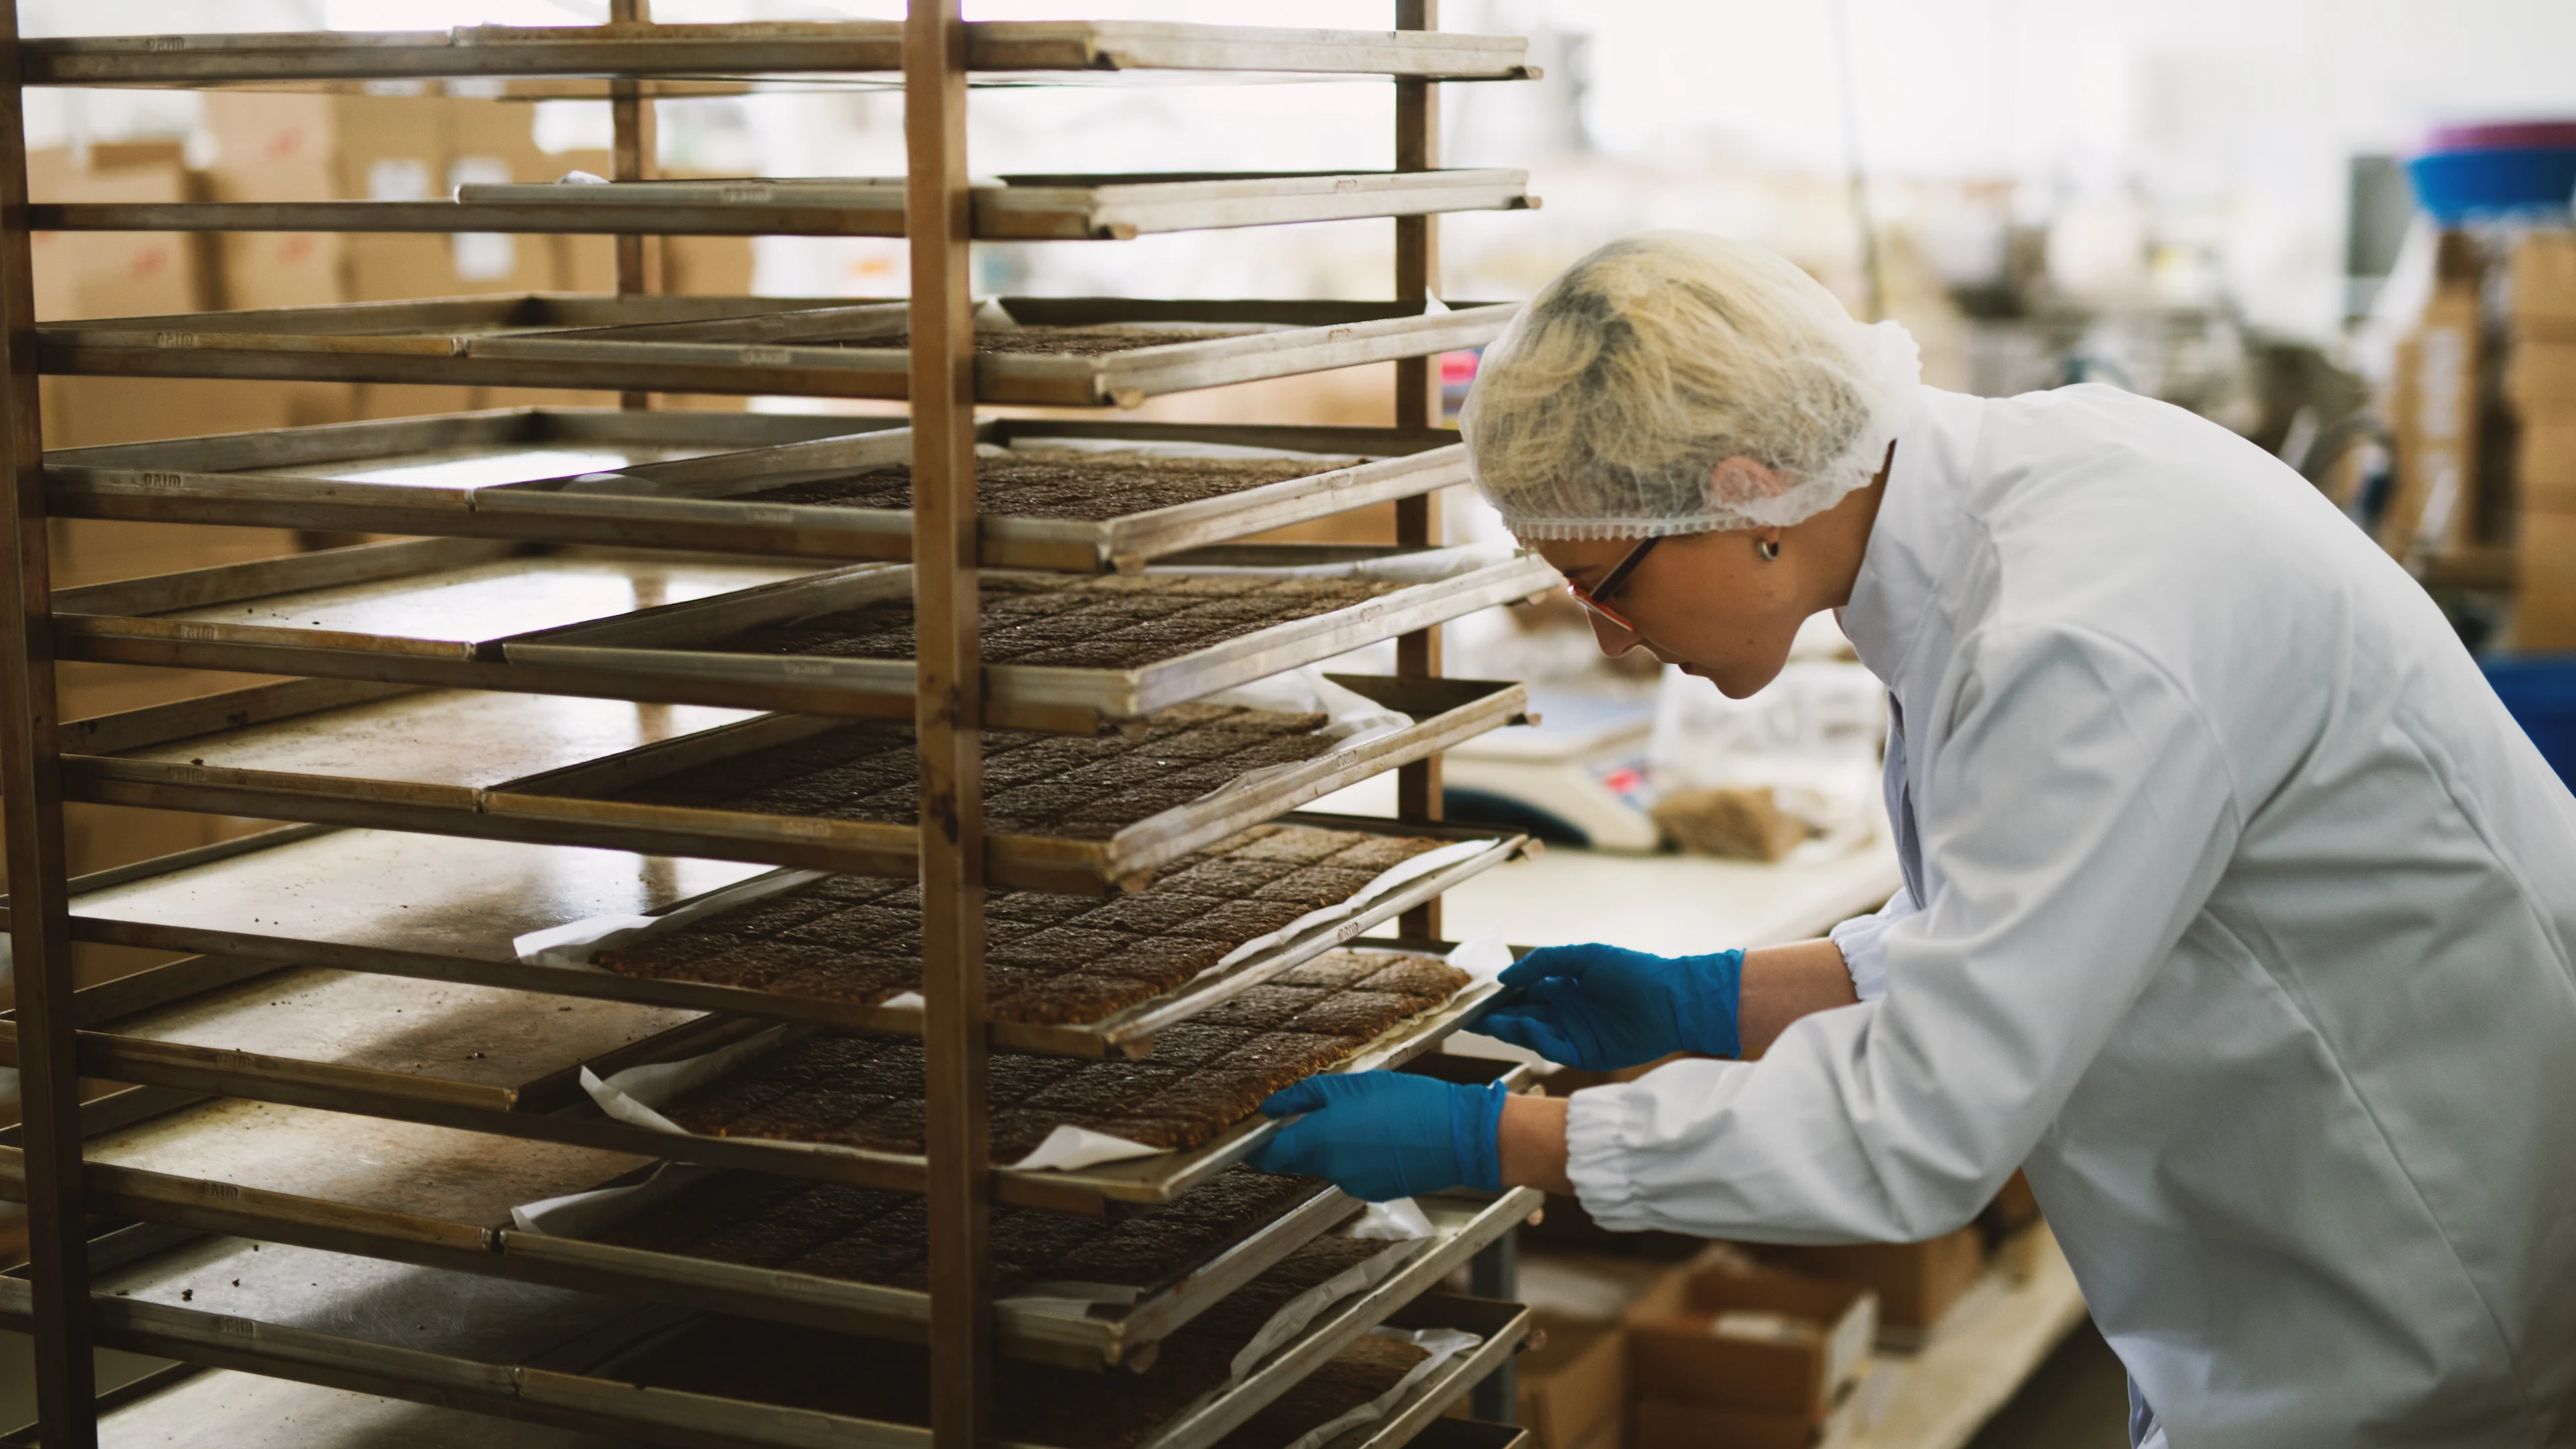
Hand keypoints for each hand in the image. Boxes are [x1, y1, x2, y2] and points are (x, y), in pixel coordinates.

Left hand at [1249, 1071, 1505, 1202]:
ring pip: (1328, 1161)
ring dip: (1334, 1141)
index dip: (1255, 1145)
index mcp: (1319, 1142)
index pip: (1267, 1155)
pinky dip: (1358, 1152)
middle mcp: (1331, 1170)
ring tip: (1364, 1113)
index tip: (1253, 1131)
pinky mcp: (1377, 1189)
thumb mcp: (1353, 1085)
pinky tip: (1382, 1131)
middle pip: (1298, 1157)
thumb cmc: (1411, 1104)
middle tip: (1318, 1106)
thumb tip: (1272, 1106)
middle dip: (1301, 1135)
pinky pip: (1354, 1169)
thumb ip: (1306, 1095)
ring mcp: (1355, 1184)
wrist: (1461, 1137)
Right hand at [1475, 942, 1742, 1068]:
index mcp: (1562, 987)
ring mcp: (1573, 1034)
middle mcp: (1564, 1012)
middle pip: (1521, 1018)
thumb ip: (1543, 962)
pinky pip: (1553, 1049)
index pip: (1521, 995)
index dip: (1499, 998)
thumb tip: (1505, 976)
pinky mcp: (1585, 1054)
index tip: (1475, 998)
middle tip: (1469, 1018)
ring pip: (1531, 1035)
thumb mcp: (1583, 956)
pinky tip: (1527, 1028)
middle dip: (1495, 1018)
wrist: (1671, 999)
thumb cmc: (1632, 970)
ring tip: (1488, 1022)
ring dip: (1510, 1029)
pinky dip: (1537, 1040)